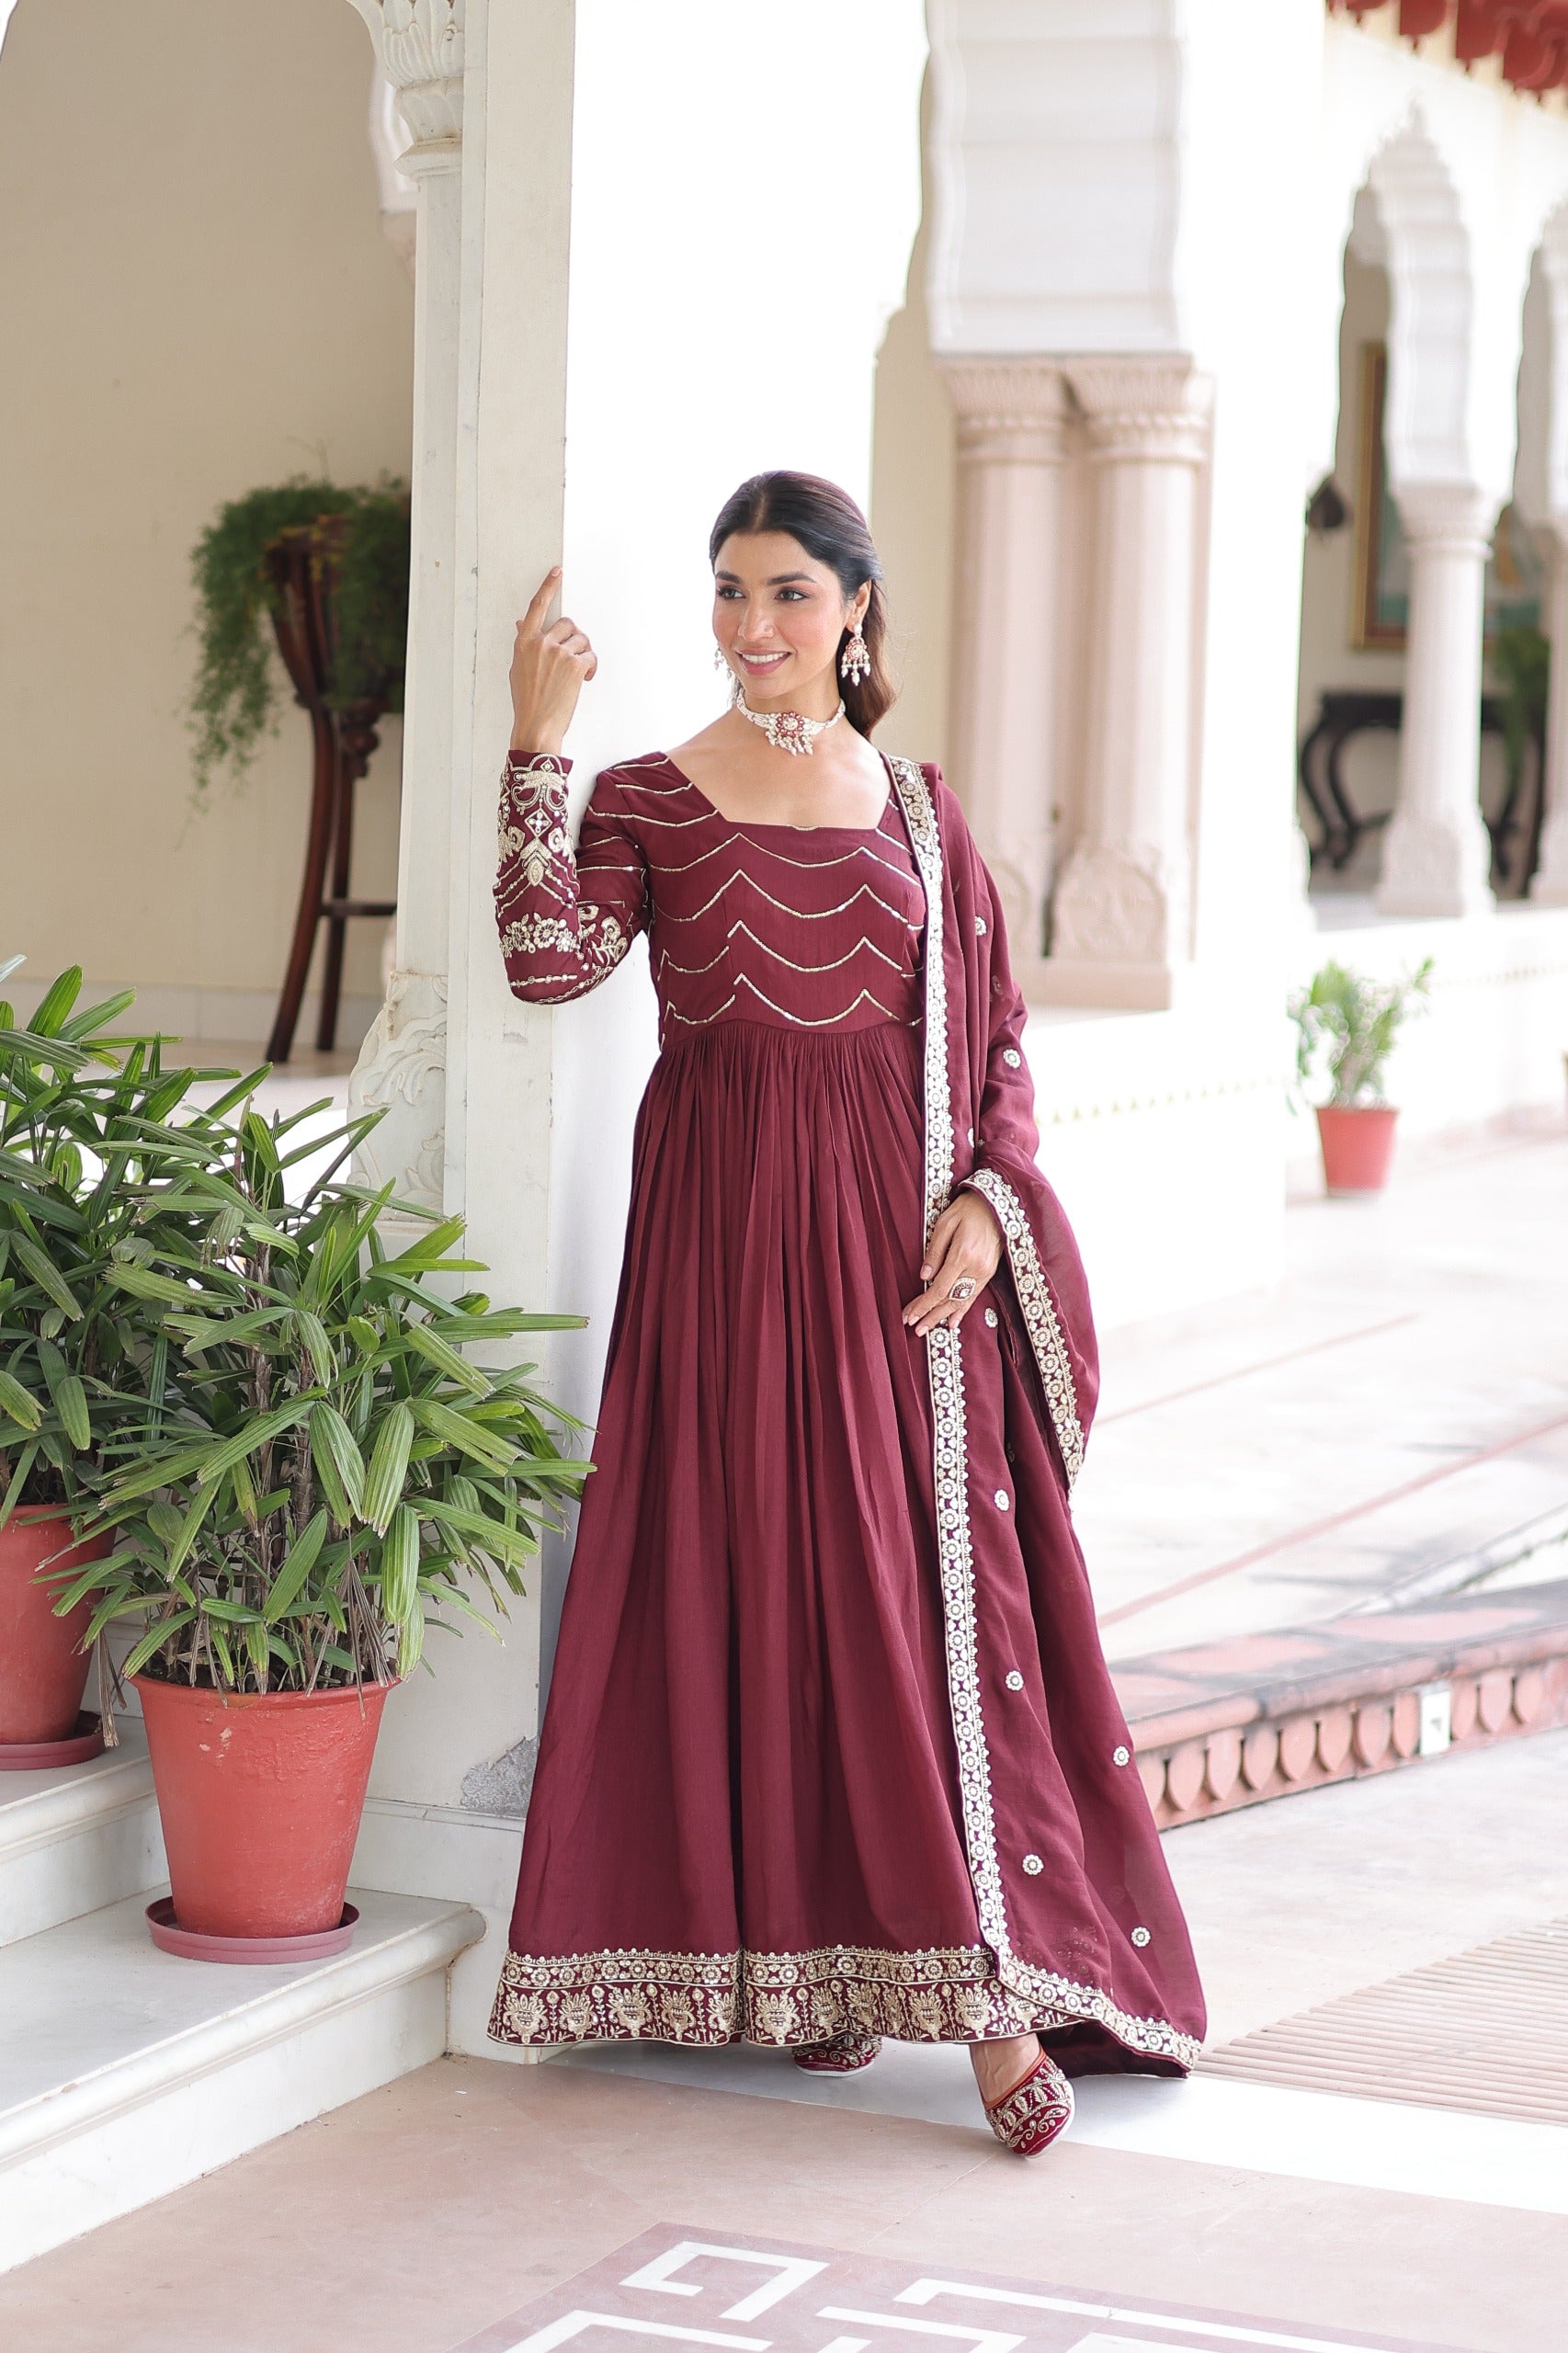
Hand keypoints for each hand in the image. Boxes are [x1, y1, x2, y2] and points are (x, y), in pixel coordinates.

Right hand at [509, 568, 597, 754]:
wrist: (536, 726)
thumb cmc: (527, 702)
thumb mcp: (518, 669)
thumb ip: (524, 645)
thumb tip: (522, 624)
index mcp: (524, 643)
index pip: (537, 607)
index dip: (548, 587)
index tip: (557, 572)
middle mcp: (540, 643)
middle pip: (567, 624)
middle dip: (574, 638)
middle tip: (573, 657)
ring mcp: (558, 653)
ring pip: (582, 640)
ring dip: (584, 654)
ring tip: (577, 674)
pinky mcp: (574, 665)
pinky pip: (591, 656)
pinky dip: (591, 668)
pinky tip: (583, 680)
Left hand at [902, 1192, 1002, 1336]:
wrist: (995, 1206)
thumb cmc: (966, 1210)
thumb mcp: (945, 1223)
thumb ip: (934, 1251)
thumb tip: (924, 1277)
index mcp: (962, 1256)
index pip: (939, 1289)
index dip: (923, 1305)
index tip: (909, 1316)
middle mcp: (976, 1269)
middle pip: (949, 1300)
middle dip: (930, 1316)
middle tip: (914, 1329)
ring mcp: (984, 1273)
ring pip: (961, 1302)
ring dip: (943, 1317)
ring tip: (927, 1329)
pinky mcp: (989, 1273)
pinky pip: (973, 1296)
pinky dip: (962, 1311)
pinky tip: (952, 1323)